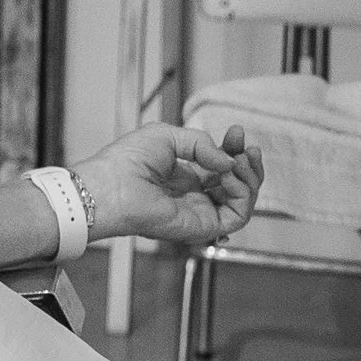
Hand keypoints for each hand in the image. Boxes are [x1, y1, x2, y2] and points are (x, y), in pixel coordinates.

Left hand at [73, 124, 262, 250]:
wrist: (111, 186)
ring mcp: (199, 212)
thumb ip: (201, 143)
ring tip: (239, 160)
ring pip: (242, 201)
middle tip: (248, 148)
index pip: (220, 166)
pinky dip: (242, 194)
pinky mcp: (203, 227)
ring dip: (249, 178)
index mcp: (182, 176)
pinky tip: (229, 176)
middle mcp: (193, 196)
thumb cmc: (127, 161)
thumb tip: (228, 161)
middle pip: (236, 184)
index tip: (236, 133)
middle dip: (247, 164)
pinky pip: (237, 216)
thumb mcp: (166, 136)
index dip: (232, 149)